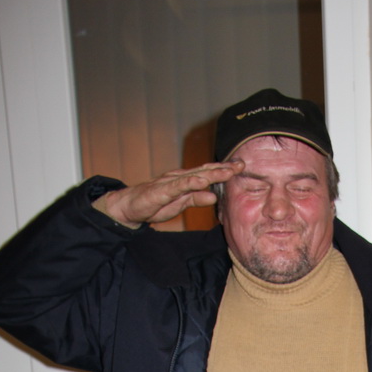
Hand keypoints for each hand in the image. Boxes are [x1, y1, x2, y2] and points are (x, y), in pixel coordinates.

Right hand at [92, 161, 244, 228]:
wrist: (130, 207)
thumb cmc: (155, 204)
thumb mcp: (181, 204)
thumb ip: (196, 199)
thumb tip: (214, 197)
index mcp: (185, 180)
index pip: (208, 174)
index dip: (224, 171)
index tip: (241, 168)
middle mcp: (180, 177)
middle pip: (205, 171)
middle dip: (223, 168)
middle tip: (241, 164)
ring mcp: (170, 182)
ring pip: (194, 175)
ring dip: (212, 173)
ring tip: (227, 171)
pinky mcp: (161, 190)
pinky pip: (178, 185)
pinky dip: (191, 182)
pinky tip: (202, 181)